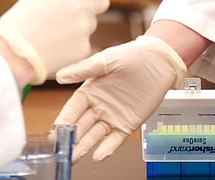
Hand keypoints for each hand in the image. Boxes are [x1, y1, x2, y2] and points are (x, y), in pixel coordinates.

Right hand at [0, 0, 110, 83]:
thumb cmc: (21, 20)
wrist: (12, 52)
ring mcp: (86, 28)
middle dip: (91, 6)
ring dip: (78, 27)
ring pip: (90, 24)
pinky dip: (73, 45)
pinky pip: (83, 43)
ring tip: (53, 33)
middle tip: (72, 13)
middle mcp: (83, 5)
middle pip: (102, 3)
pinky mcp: (84, 48)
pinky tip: (55, 47)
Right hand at [54, 35, 186, 161]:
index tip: (54, 133)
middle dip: (69, 139)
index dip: (63, 122)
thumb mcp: (106, 61)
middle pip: (80, 126)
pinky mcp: (128, 124)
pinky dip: (107, 148)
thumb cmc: (132, 56)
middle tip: (60, 152)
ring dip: (83, 147)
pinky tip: (98, 156)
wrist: (160, 61)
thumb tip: (60, 77)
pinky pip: (115, 139)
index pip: (72, 110)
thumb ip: (84, 70)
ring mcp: (112, 117)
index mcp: (90, 91)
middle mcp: (98, 107)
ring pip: (94, 136)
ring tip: (73, 158)